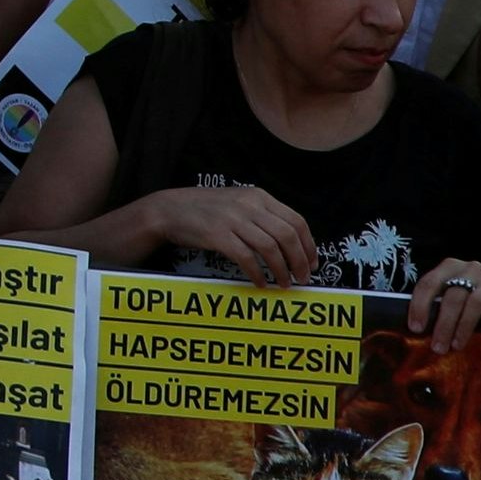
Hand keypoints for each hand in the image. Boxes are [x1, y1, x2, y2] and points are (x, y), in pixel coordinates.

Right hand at [138, 182, 318, 286]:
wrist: (168, 209)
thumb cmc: (205, 210)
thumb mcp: (238, 203)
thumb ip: (262, 216)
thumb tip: (291, 244)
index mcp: (258, 196)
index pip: (296, 221)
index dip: (309, 246)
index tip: (312, 263)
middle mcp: (248, 205)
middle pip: (287, 235)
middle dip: (300, 261)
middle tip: (302, 278)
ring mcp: (232, 219)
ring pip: (270, 248)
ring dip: (282, 270)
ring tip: (284, 284)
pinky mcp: (217, 234)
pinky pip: (246, 258)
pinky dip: (257, 273)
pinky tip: (260, 283)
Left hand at [404, 259, 480, 352]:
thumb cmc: (461, 296)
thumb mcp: (445, 294)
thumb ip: (432, 305)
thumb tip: (415, 329)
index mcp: (448, 266)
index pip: (428, 284)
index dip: (419, 307)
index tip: (416, 329)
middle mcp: (469, 269)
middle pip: (453, 297)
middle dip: (444, 325)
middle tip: (438, 347)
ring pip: (475, 303)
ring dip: (464, 327)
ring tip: (456, 346)